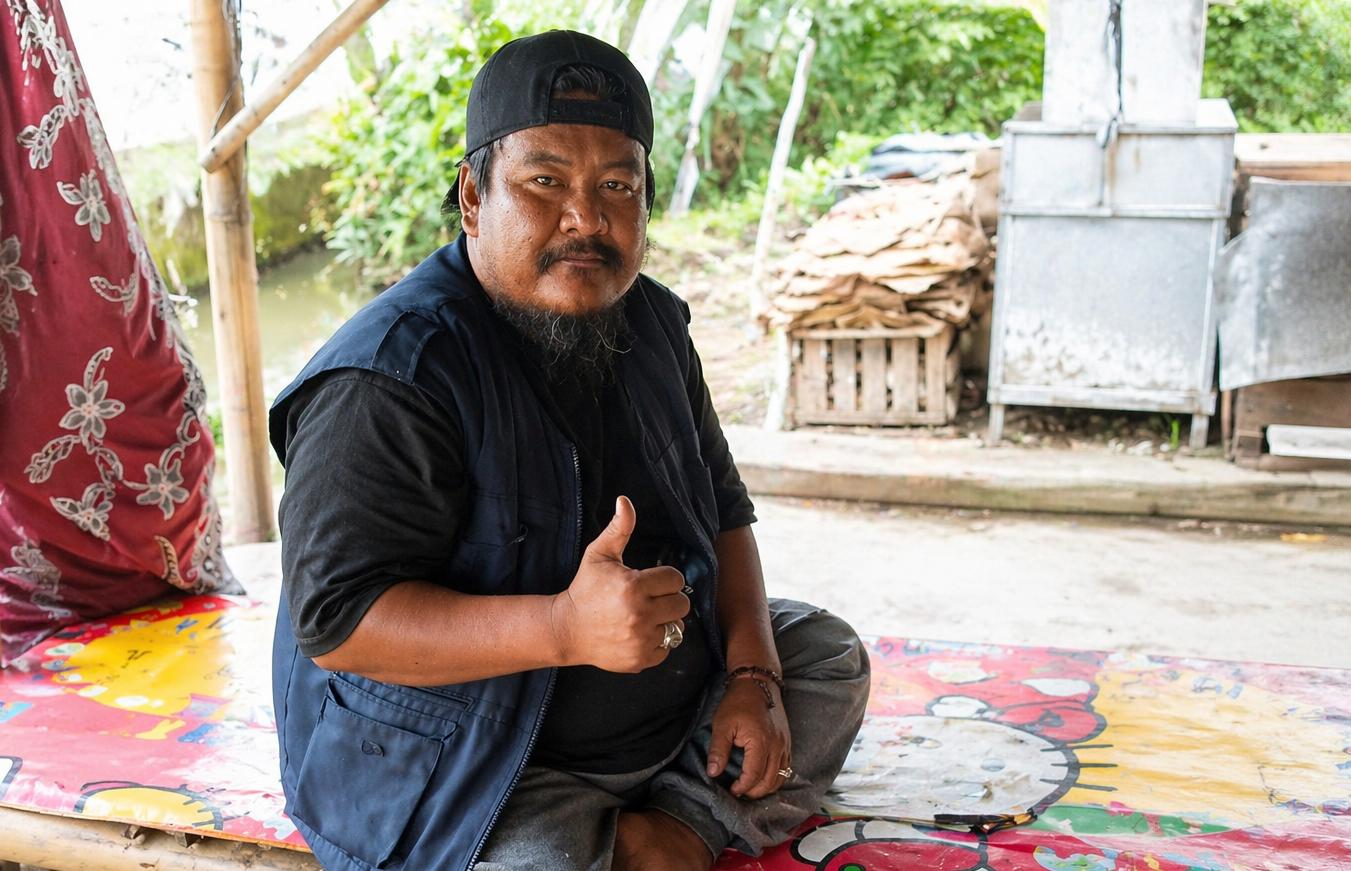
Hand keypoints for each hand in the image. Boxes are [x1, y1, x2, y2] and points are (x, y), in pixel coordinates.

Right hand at [551, 496, 689, 672]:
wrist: (567, 629)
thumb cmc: (585, 589)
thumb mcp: (599, 555)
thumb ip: (619, 528)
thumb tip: (625, 501)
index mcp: (634, 586)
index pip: (675, 580)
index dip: (665, 579)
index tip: (650, 582)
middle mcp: (640, 614)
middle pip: (682, 604)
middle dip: (668, 600)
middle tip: (649, 599)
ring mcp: (641, 639)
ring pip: (676, 627)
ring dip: (664, 622)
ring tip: (644, 617)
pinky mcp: (640, 659)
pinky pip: (667, 649)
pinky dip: (657, 642)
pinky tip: (639, 634)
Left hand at [706, 676, 791, 799]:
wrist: (757, 683)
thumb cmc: (738, 702)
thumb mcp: (722, 724)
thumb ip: (718, 750)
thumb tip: (713, 773)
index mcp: (760, 742)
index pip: (754, 776)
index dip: (742, 787)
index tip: (731, 789)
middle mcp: (777, 746)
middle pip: (770, 781)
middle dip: (755, 792)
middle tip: (740, 792)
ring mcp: (784, 744)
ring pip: (781, 776)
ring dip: (767, 787)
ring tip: (751, 787)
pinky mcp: (787, 741)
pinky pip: (786, 767)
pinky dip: (776, 776)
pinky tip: (764, 777)